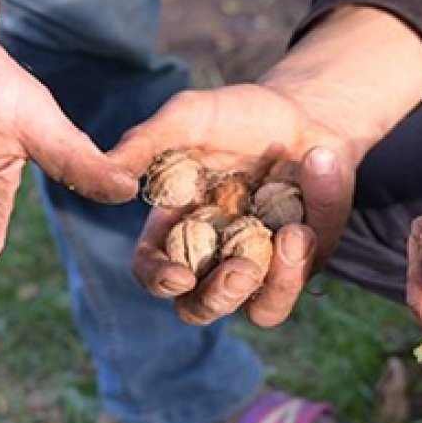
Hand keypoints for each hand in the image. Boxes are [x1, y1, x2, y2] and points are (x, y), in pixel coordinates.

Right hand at [110, 83, 364, 326]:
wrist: (305, 111)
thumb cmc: (237, 115)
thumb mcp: (190, 117)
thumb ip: (149, 141)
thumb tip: (108, 166)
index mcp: (175, 230)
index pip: (153, 270)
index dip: (159, 280)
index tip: (178, 275)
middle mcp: (214, 258)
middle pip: (200, 309)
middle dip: (218, 298)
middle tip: (240, 270)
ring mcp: (261, 264)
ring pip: (261, 311)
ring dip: (277, 285)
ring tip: (291, 236)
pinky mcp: (304, 259)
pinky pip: (306, 270)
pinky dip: (313, 237)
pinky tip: (313, 190)